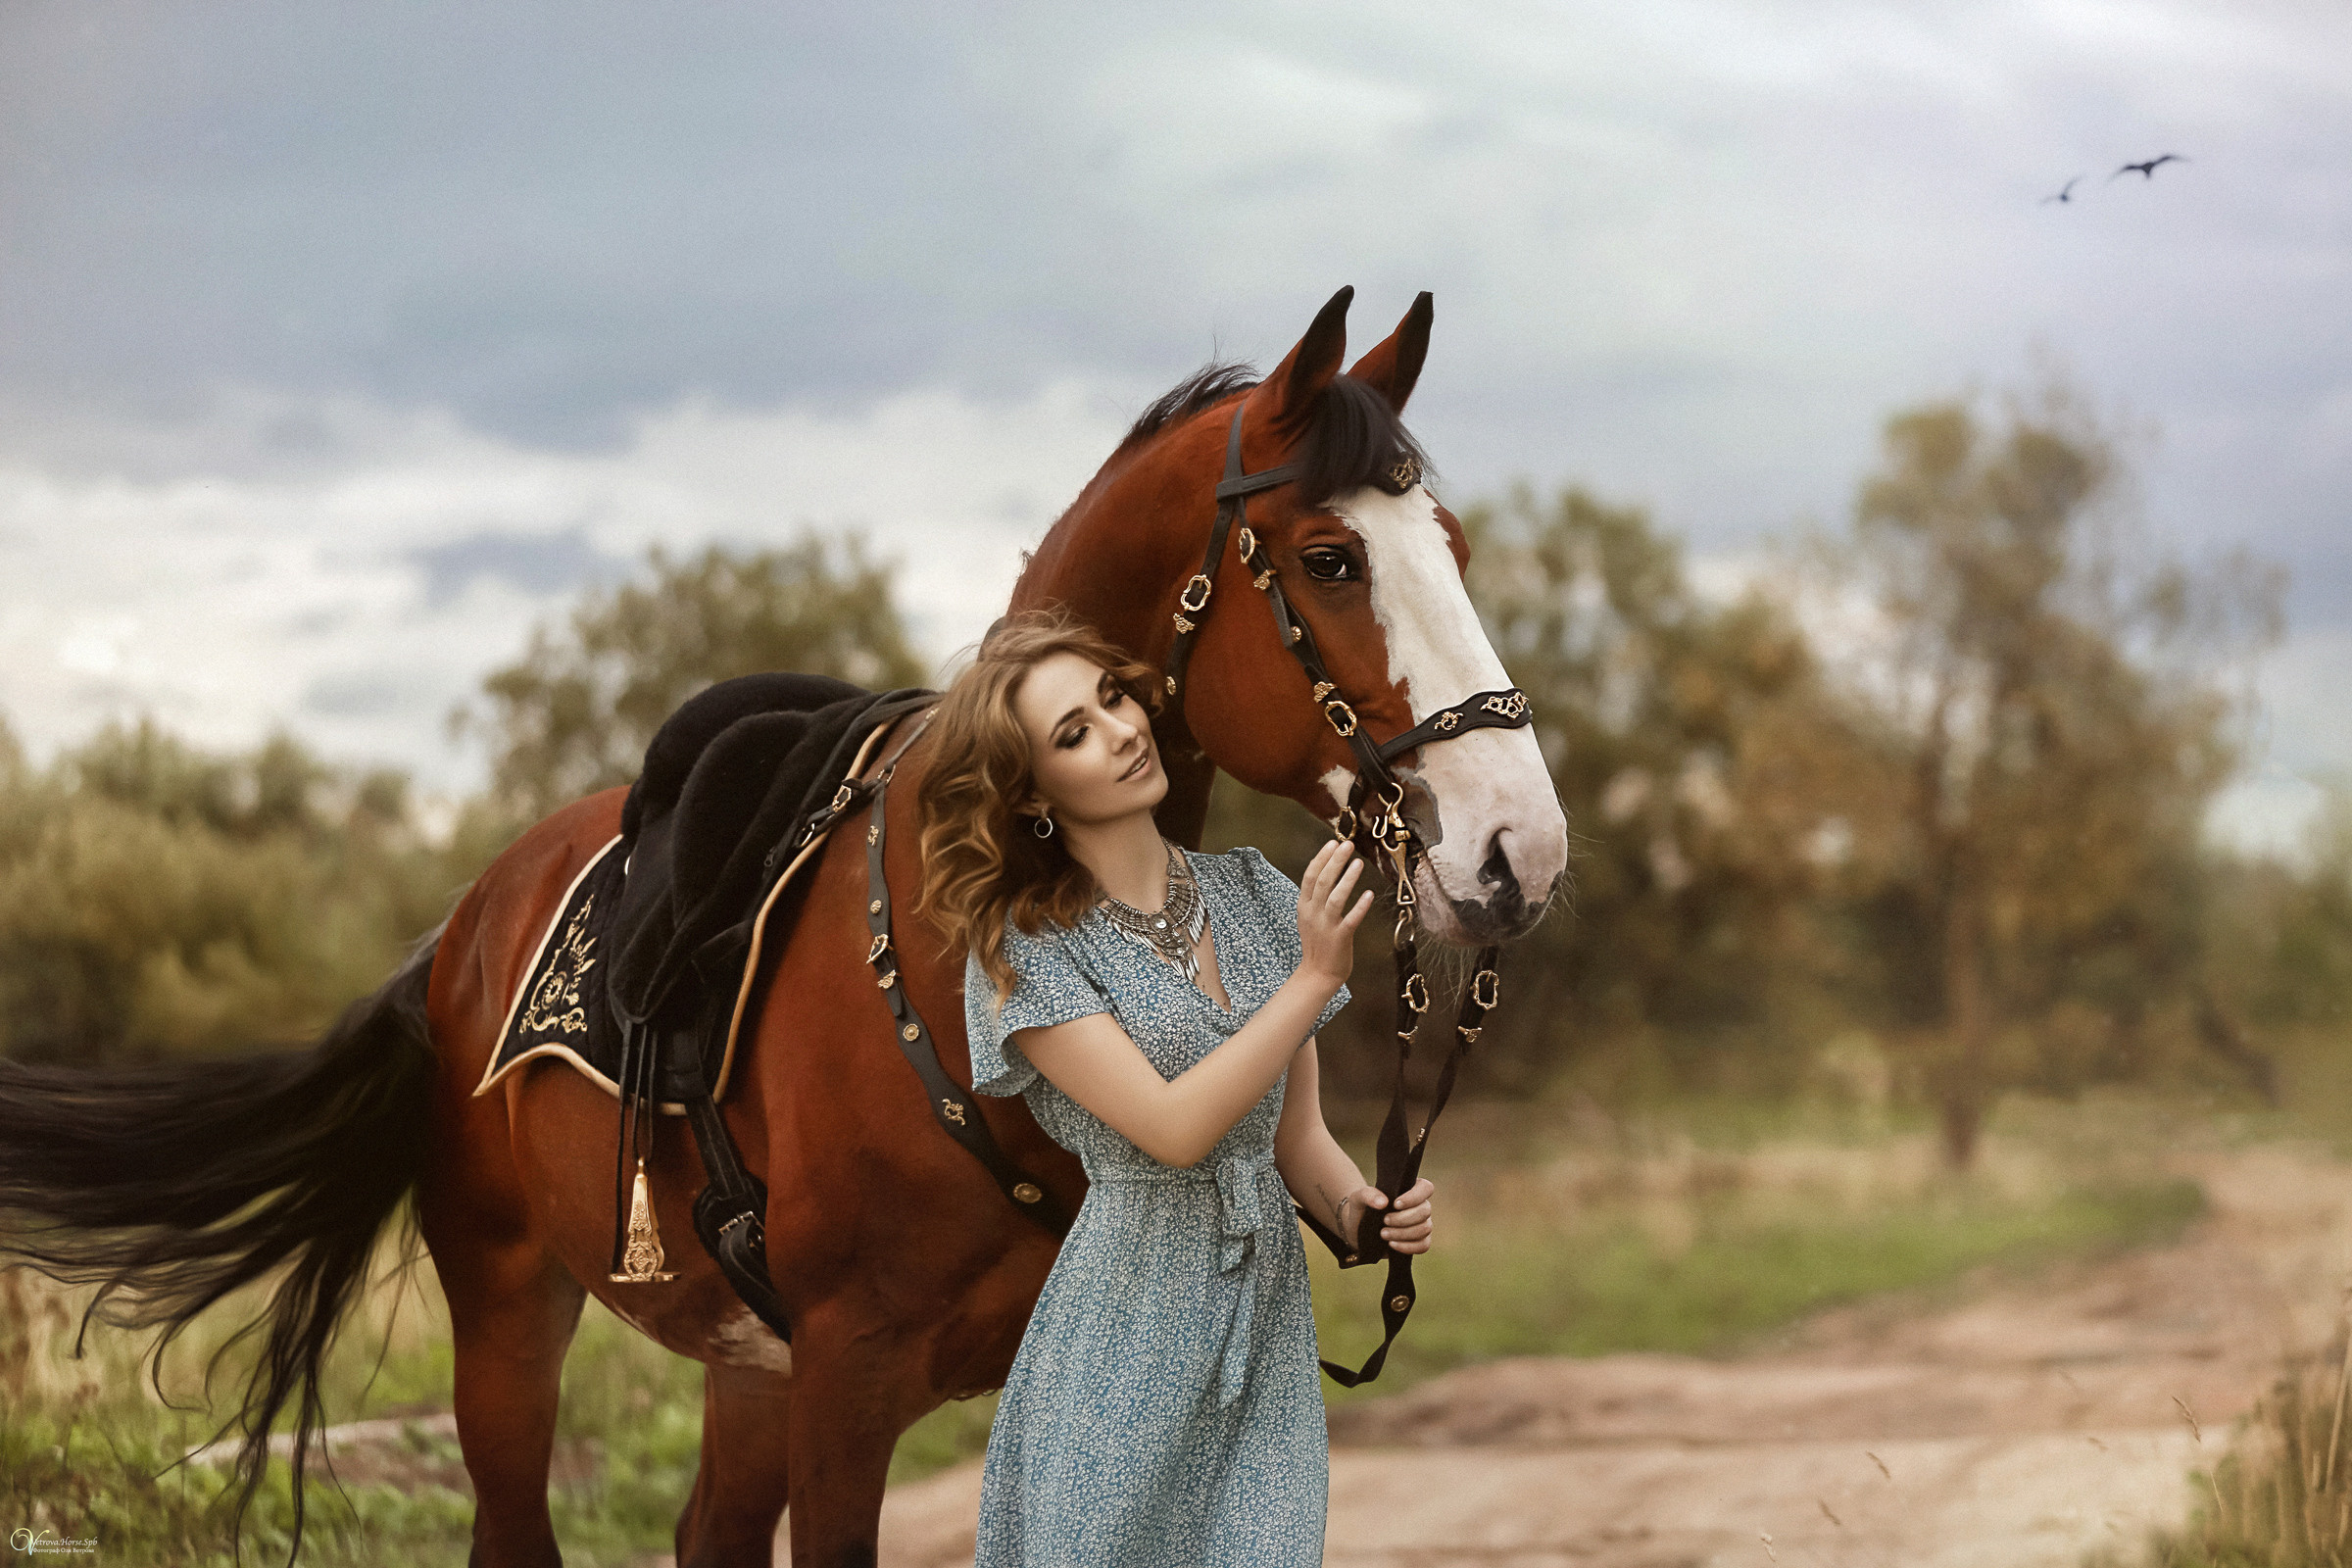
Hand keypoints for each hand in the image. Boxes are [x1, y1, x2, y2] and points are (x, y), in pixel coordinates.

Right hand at [1297, 839, 1374, 986]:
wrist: (1317, 974)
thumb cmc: (1317, 943)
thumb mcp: (1308, 917)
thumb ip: (1314, 897)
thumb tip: (1325, 872)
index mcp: (1304, 906)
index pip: (1310, 876)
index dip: (1321, 858)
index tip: (1332, 843)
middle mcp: (1313, 913)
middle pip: (1322, 882)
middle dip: (1335, 861)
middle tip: (1348, 845)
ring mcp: (1326, 926)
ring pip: (1335, 898)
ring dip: (1347, 879)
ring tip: (1358, 863)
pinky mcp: (1340, 938)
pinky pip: (1351, 919)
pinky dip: (1360, 906)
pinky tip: (1369, 894)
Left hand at [1344, 1177, 1435, 1254]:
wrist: (1358, 1230)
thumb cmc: (1362, 1209)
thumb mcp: (1359, 1198)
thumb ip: (1369, 1195)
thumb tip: (1383, 1202)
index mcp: (1409, 1189)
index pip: (1426, 1188)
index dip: (1414, 1197)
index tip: (1395, 1204)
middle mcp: (1419, 1206)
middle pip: (1425, 1211)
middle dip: (1403, 1218)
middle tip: (1384, 1221)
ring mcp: (1421, 1224)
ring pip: (1425, 1228)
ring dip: (1403, 1233)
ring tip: (1383, 1234)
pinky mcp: (1418, 1241)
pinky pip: (1424, 1245)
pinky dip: (1408, 1246)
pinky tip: (1392, 1244)